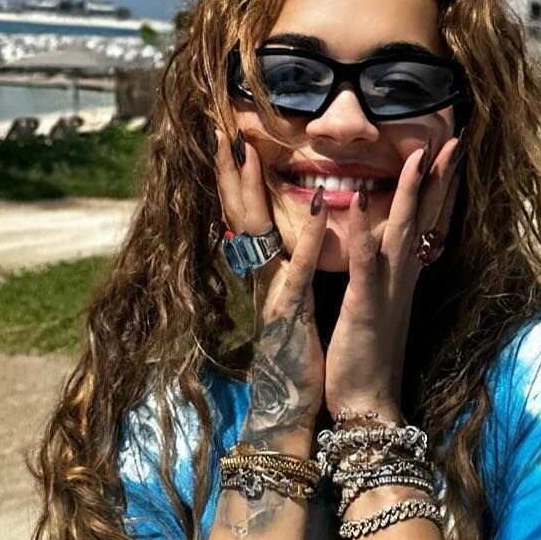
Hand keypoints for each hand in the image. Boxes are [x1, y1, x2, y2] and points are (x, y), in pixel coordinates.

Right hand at [214, 126, 330, 451]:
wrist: (294, 411)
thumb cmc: (299, 359)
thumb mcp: (292, 306)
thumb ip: (286, 271)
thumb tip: (280, 242)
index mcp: (269, 274)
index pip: (248, 216)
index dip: (237, 177)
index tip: (232, 137)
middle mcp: (264, 279)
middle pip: (241, 215)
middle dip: (231, 171)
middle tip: (222, 128)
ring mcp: (273, 295)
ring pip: (258, 234)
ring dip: (253, 190)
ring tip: (249, 150)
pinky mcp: (291, 316)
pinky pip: (300, 271)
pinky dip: (309, 238)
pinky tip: (318, 209)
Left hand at [324, 137, 461, 420]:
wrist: (369, 404)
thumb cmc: (366, 355)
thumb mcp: (374, 303)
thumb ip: (378, 269)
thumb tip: (376, 238)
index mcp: (401, 274)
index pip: (423, 220)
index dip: (435, 185)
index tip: (446, 150)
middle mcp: (401, 277)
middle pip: (423, 217)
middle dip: (436, 177)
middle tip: (453, 140)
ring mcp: (387, 291)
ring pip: (401, 233)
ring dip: (408, 194)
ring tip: (415, 155)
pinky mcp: (366, 308)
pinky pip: (366, 266)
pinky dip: (364, 235)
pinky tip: (361, 206)